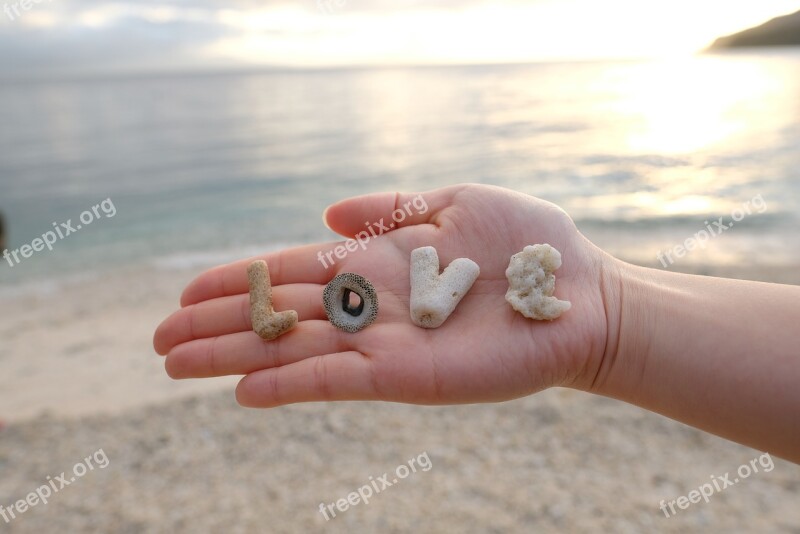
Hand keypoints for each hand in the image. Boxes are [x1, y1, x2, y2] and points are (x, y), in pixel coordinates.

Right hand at [153, 184, 616, 407]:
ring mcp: (384, 344)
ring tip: (175, 363)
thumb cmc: (528, 244)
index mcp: (377, 262)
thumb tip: (327, 208)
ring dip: (234, 357)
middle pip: (279, 315)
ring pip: (294, 350)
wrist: (581, 294)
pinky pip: (337, 382)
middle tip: (158, 337)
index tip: (187, 288)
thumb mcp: (454, 201)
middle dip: (219, 324)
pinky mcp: (407, 377)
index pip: (292, 271)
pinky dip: (290, 386)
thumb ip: (389, 207)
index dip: (240, 278)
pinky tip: (243, 391)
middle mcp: (370, 305)